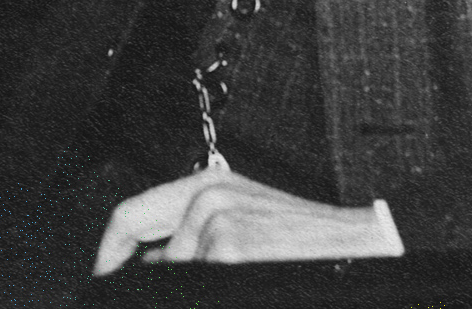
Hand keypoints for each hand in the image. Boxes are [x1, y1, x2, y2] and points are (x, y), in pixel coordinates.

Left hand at [92, 164, 400, 274]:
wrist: (367, 249)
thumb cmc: (311, 248)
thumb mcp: (247, 229)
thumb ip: (192, 238)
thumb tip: (142, 264)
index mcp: (210, 185)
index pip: (130, 214)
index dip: (110, 252)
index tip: (105, 276)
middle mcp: (208, 192)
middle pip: (134, 238)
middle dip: (130, 268)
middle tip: (122, 284)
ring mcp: (217, 218)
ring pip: (169, 270)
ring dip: (192, 280)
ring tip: (242, 275)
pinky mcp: (229, 246)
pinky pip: (192, 279)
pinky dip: (208, 286)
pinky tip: (250, 278)